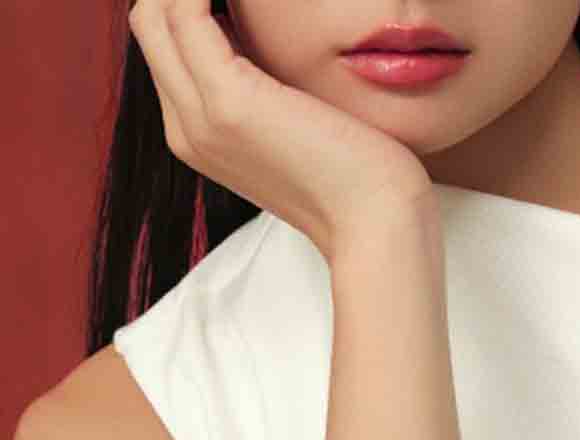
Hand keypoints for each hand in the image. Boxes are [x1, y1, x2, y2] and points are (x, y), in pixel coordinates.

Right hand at [128, 0, 434, 258]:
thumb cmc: (356, 175)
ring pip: (154, 14)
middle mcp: (188, 131)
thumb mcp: (297, 124)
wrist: (377, 224)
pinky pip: (185, 12)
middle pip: (150, 24)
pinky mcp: (229, 102)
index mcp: (200, 137)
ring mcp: (202, 118)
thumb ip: (268, 88)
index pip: (166, 47)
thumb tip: (259, 35)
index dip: (192, 2)